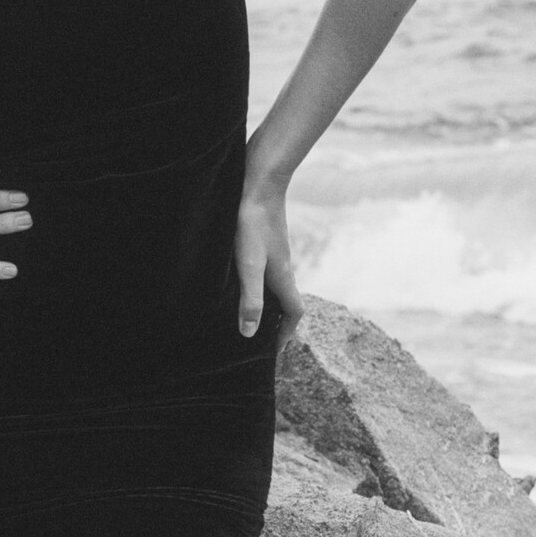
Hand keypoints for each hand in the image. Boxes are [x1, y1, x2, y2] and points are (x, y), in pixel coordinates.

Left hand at [235, 180, 303, 343]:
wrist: (259, 185)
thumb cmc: (252, 225)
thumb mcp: (248, 266)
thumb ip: (250, 299)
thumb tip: (249, 333)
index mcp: (283, 278)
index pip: (294, 313)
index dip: (286, 334)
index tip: (273, 350)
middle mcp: (284, 269)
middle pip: (287, 303)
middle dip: (278, 323)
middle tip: (261, 339)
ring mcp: (276, 255)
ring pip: (277, 287)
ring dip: (268, 305)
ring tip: (249, 316)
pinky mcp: (266, 243)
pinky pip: (267, 273)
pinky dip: (260, 287)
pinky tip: (241, 283)